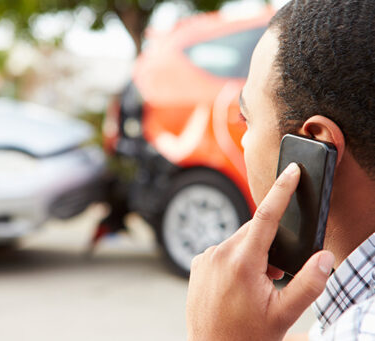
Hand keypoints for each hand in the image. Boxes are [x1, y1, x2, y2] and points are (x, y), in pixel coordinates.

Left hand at [186, 163, 334, 340]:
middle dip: (268, 246)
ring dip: (251, 254)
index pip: (266, 216)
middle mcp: (220, 253)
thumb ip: (309, 283)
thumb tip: (325, 256)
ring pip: (237, 242)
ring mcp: (205, 258)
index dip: (281, 190)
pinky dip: (234, 260)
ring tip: (253, 285)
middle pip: (253, 232)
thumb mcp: (285, 314)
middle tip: (273, 275)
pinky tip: (236, 284)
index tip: (291, 171)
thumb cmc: (247, 336)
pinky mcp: (197, 264)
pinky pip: (222, 251)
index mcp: (243, 261)